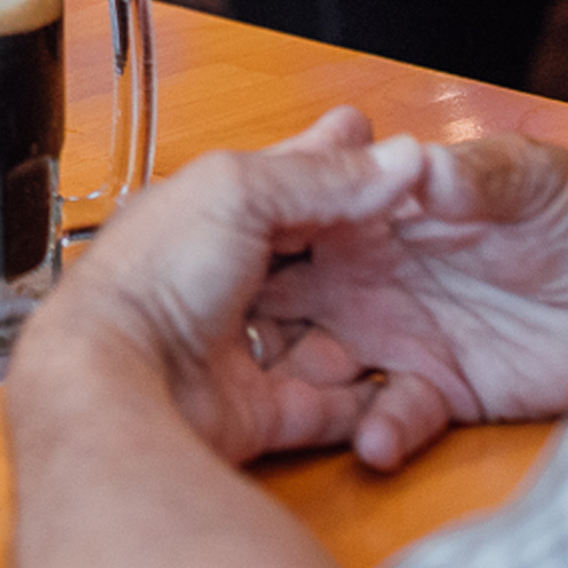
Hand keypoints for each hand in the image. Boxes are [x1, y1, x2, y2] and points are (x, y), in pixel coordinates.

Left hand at [19, 110, 433, 463]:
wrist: (124, 381)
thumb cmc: (149, 279)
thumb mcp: (236, 192)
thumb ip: (318, 175)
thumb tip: (398, 159)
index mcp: (216, 215)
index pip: (294, 184)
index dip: (344, 169)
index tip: (396, 156)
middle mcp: (234, 281)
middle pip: (322, 261)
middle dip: (374, 251)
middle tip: (437, 237)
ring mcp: (251, 348)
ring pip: (334, 335)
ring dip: (381, 328)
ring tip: (444, 311)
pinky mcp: (268, 410)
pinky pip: (336, 409)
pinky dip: (373, 407)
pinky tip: (410, 383)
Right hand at [247, 111, 567, 470]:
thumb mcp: (530, 178)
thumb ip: (475, 176)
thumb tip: (424, 166)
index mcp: (379, 218)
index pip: (298, 224)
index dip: (255, 244)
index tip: (219, 267)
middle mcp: (373, 280)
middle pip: (287, 305)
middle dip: (251, 329)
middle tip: (217, 356)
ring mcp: (401, 339)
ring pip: (322, 370)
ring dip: (300, 390)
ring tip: (290, 408)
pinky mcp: (439, 390)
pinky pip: (390, 416)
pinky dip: (378, 432)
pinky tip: (375, 441)